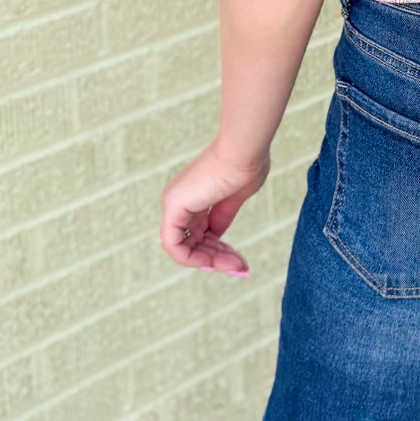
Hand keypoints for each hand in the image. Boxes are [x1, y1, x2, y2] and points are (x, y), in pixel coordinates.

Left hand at [159, 141, 270, 274]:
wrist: (245, 151)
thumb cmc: (246, 165)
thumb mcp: (235, 197)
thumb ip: (223, 216)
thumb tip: (217, 238)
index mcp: (195, 195)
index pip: (202, 233)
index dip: (220, 251)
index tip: (240, 262)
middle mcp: (181, 200)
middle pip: (195, 243)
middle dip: (219, 259)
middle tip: (242, 269)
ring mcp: (175, 203)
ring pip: (186, 248)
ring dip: (212, 262)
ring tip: (238, 267)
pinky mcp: (173, 207)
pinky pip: (174, 246)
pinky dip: (192, 260)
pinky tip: (214, 264)